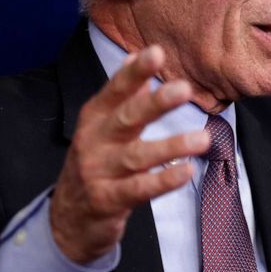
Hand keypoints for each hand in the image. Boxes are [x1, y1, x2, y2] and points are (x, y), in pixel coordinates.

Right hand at [50, 45, 209, 262]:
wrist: (68, 219)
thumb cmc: (95, 162)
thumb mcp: (102, 125)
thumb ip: (122, 93)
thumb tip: (135, 55)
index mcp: (95, 118)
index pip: (116, 90)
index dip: (135, 72)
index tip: (156, 52)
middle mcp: (95, 141)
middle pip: (126, 118)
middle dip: (155, 103)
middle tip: (183, 89)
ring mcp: (99, 172)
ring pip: (137, 156)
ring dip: (171, 146)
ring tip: (202, 138)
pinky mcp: (108, 200)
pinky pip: (139, 189)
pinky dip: (163, 180)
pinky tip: (186, 171)